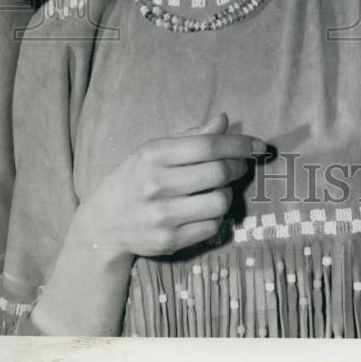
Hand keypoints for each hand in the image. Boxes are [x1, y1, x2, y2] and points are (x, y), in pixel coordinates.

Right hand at [75, 113, 263, 260]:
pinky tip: (206, 208)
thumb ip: (192, 136)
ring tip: (219, 188)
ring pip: (220, 201)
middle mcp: (157, 184)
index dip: (239, 144)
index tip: (258, 146)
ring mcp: (163, 215)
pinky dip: (217, 215)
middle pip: (219, 173)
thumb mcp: (154, 149)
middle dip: (238, 167)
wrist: (102, 224)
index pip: (209, 146)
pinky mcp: (169, 240)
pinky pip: (212, 226)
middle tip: (238, 166)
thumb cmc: (134, 178)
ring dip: (228, 193)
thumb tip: (224, 120)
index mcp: (155, 155)